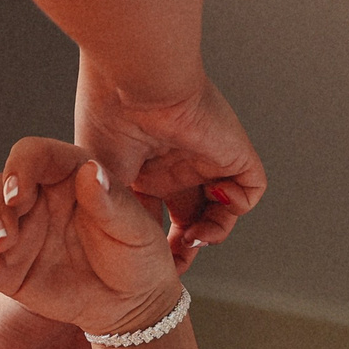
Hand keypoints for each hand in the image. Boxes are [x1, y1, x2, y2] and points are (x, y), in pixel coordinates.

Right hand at [0, 137, 180, 336]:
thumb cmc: (140, 259)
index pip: (32, 156)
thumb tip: (90, 173)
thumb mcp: (135, 231)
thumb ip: (111, 203)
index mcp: (67, 174)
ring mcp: (18, 232)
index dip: (20, 170)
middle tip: (8, 240)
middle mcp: (35, 198)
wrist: (131, 305)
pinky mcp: (6, 268)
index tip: (20, 196)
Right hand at [74, 61, 264, 269]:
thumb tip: (112, 252)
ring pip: (222, 210)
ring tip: (196, 236)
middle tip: (176, 262)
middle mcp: (175, 164)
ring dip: (213, 232)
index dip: (153, 246)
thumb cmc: (107, 115)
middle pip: (192, 218)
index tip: (146, 268)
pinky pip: (251, 190)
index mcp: (142, 168)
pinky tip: (215, 199)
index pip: (155, 217)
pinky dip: (237, 206)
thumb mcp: (97, 181)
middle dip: (186, 246)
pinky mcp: (233, 151)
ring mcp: (206, 158)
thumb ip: (107, 215)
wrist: (138, 81)